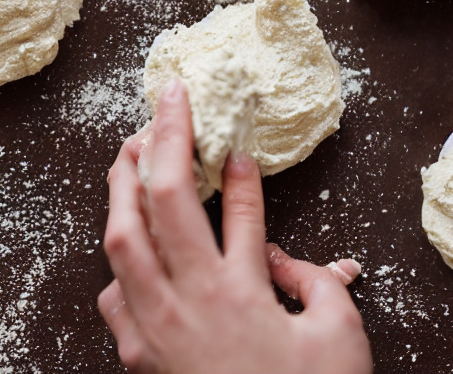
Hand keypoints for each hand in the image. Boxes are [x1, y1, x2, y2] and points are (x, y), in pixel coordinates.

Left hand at [98, 80, 370, 373]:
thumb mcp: (339, 343)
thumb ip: (320, 288)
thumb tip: (293, 261)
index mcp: (239, 295)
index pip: (234, 209)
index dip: (236, 170)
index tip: (234, 143)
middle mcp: (186, 303)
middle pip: (159, 201)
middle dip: (161, 141)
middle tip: (165, 103)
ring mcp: (151, 328)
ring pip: (119, 240)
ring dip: (120, 188)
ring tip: (128, 151)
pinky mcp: (135, 356)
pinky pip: (113, 295)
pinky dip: (119, 263)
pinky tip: (127, 246)